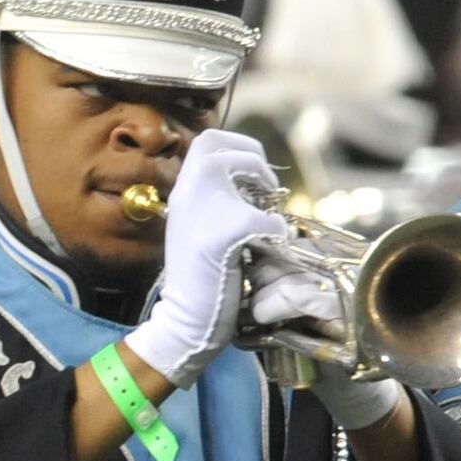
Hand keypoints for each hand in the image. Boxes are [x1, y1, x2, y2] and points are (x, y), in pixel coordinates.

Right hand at [134, 130, 292, 389]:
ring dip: (263, 187)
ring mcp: (200, 210)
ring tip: (267, 215)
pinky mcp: (220, 235)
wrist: (185, 320)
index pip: (208, 140)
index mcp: (183, 191)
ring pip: (239, 167)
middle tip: (264, 190)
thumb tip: (256, 183)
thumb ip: (219, 202)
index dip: (239, 147)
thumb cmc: (201, 279)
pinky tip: (273, 245)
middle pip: (218, 143)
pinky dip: (276, 230)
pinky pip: (263, 218)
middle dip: (252, 158)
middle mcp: (186, 192)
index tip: (253, 175)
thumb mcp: (202, 228)